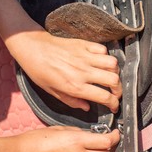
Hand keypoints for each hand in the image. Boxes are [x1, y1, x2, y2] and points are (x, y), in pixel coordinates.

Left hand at [6, 29, 121, 112]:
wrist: (32, 47)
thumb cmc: (39, 71)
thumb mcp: (52, 92)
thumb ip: (72, 101)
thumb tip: (87, 107)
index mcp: (75, 86)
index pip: (104, 97)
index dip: (113, 104)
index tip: (114, 106)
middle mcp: (83, 71)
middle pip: (114, 80)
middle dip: (119, 89)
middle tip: (114, 92)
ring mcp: (85, 56)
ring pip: (113, 63)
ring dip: (114, 72)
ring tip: (109, 76)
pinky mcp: (84, 45)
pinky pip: (103, 49)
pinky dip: (105, 56)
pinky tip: (100, 61)